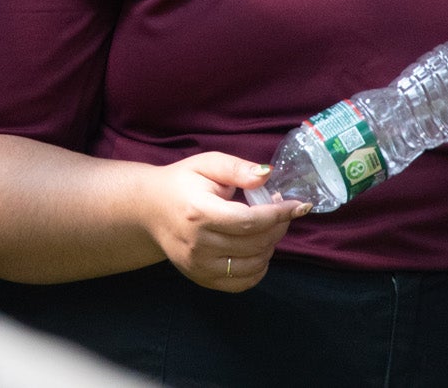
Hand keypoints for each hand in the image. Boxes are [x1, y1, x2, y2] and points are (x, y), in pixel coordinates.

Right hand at [134, 153, 308, 292]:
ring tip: (267, 227)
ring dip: (270, 246)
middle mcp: (198, 244)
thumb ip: (237, 168)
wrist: (148, 210)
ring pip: (253, 264)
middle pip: (255, 243)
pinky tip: (258, 250)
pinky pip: (242, 283)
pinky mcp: (201, 278)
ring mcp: (199, 266)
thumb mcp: (206, 165)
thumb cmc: (181, 183)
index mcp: (199, 212)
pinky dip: (259, 268)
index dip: (279, 214)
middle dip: (278, 227)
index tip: (299, 205)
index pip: (249, 221)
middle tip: (281, 210)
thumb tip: (267, 175)